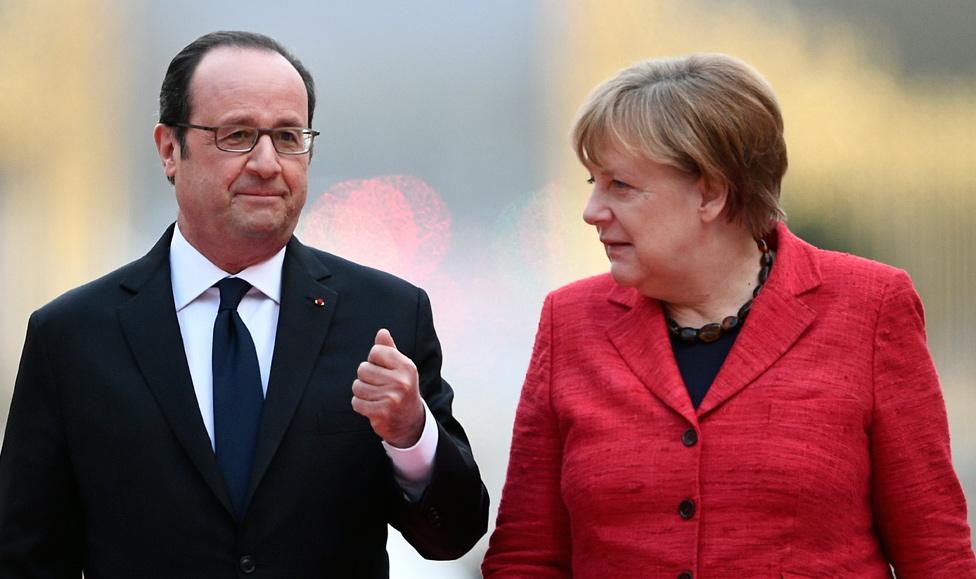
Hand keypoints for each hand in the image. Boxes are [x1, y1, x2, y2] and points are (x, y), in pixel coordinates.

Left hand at [351, 329, 425, 447]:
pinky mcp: (382, 413)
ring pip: (357, 386)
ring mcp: (392, 398)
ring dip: (362, 392)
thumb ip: (389, 350)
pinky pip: (356, 402)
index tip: (383, 370)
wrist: (411, 422)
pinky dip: (360, 405)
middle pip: (363, 369)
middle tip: (379, 386)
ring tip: (375, 396)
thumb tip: (382, 332)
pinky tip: (372, 407)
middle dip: (366, 378)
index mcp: (406, 366)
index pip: (375, 351)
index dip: (374, 360)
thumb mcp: (400, 369)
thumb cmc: (402, 390)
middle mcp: (401, 381)